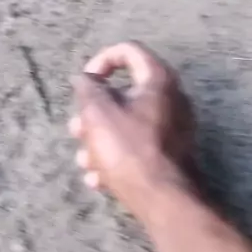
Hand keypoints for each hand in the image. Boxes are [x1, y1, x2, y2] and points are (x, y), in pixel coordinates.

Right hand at [70, 42, 194, 222]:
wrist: (164, 200)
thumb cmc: (129, 149)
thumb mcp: (97, 112)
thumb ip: (87, 88)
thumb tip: (86, 78)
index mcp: (158, 79)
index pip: (128, 51)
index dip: (101, 60)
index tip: (85, 82)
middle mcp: (172, 98)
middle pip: (124, 93)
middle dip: (93, 111)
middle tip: (76, 128)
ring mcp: (175, 128)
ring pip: (127, 123)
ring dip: (99, 139)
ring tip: (83, 161)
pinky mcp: (172, 154)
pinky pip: (138, 146)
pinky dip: (116, 156)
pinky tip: (97, 179)